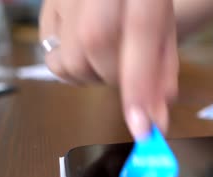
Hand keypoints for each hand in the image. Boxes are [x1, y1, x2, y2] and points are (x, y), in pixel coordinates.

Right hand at [39, 0, 177, 138]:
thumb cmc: (145, 5)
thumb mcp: (165, 34)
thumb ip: (162, 75)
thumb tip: (155, 120)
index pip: (141, 32)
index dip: (139, 85)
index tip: (142, 128)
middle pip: (95, 45)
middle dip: (112, 77)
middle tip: (124, 75)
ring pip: (68, 57)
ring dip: (90, 74)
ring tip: (106, 59)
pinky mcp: (46, 4)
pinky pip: (49, 51)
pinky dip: (70, 64)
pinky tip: (85, 51)